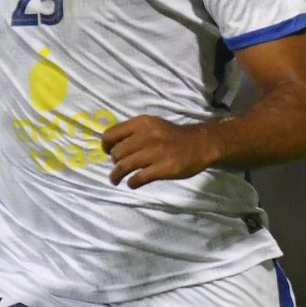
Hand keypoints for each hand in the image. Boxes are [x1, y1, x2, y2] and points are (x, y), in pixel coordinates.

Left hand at [100, 115, 217, 186]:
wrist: (200, 144)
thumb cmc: (172, 136)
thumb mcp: (152, 125)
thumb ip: (133, 132)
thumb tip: (111, 146)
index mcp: (141, 123)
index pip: (110, 134)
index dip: (105, 146)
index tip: (108, 152)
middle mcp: (146, 136)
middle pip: (116, 153)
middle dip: (114, 162)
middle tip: (119, 167)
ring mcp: (154, 153)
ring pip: (123, 166)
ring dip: (116, 176)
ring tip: (115, 180)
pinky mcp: (162, 168)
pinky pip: (138, 178)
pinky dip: (131, 182)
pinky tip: (132, 183)